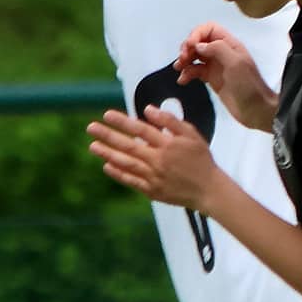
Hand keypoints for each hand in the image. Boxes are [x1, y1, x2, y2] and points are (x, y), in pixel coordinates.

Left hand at [88, 106, 219, 212]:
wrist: (209, 190)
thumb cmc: (201, 160)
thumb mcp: (191, 135)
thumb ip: (170, 121)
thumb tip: (148, 109)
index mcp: (168, 144)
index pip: (141, 130)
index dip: (123, 122)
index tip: (107, 114)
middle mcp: (159, 160)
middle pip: (129, 146)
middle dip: (108, 136)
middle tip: (91, 128)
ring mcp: (154, 177)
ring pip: (127, 163)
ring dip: (108, 154)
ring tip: (93, 146)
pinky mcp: (153, 191)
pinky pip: (132, 181)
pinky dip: (119, 174)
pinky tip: (107, 166)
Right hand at [176, 22, 276, 130]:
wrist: (255, 110)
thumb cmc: (249, 85)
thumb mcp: (236, 63)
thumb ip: (218, 48)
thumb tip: (198, 46)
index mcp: (230, 45)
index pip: (210, 29)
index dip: (197, 34)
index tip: (190, 46)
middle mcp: (222, 52)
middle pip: (200, 41)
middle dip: (188, 47)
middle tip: (183, 58)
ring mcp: (216, 66)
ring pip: (195, 56)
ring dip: (184, 60)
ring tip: (179, 68)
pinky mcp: (212, 79)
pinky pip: (196, 71)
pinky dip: (187, 74)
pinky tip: (182, 80)